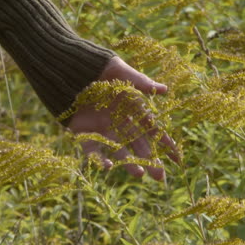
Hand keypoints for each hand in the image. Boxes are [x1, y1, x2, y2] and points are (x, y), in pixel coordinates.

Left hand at [68, 56, 178, 180]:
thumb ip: (140, 82)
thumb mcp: (120, 72)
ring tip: (139, 175)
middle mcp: (117, 120)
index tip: (177, 159)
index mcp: (130, 107)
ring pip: (117, 149)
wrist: (67, 67)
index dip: (164, 143)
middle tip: (160, 177)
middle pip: (137, 143)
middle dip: (150, 160)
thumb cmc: (97, 66)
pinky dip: (98, 159)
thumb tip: (166, 90)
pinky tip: (108, 167)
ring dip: (128, 162)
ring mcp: (100, 127)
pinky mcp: (82, 132)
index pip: (152, 129)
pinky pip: (91, 149)